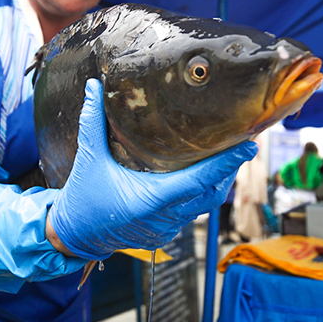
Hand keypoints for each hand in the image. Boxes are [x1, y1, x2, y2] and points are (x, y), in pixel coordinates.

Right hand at [48, 79, 256, 259]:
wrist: (74, 236)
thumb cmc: (82, 198)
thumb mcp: (89, 158)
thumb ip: (93, 121)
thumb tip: (94, 86)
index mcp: (150, 200)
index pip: (199, 180)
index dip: (226, 164)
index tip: (248, 146)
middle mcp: (165, 217)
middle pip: (212, 192)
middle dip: (231, 168)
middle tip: (246, 142)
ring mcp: (168, 228)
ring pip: (206, 203)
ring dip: (219, 180)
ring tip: (230, 154)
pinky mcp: (166, 232)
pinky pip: (194, 212)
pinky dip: (204, 193)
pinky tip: (208, 174)